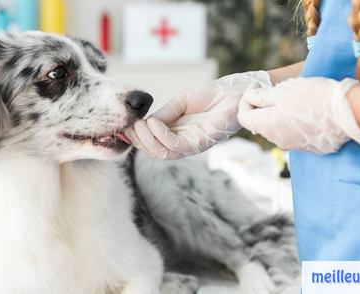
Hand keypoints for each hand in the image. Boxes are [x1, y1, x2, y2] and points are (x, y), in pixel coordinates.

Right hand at [125, 71, 271, 158]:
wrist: (234, 93)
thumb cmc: (211, 95)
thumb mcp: (180, 101)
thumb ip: (164, 113)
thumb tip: (144, 123)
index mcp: (175, 133)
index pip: (151, 143)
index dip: (136, 137)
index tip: (126, 125)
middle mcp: (182, 143)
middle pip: (154, 152)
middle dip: (139, 140)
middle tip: (130, 126)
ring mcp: (191, 145)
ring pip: (162, 153)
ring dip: (147, 140)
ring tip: (141, 125)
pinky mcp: (200, 143)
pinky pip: (176, 146)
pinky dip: (161, 136)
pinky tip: (155, 123)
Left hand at [238, 77, 359, 153]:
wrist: (349, 113)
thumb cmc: (314, 97)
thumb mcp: (282, 91)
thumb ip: (261, 97)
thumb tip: (250, 98)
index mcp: (267, 126)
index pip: (244, 116)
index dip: (246, 99)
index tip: (256, 86)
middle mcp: (278, 140)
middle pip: (261, 122)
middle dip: (263, 106)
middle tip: (274, 90)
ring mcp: (295, 145)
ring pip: (279, 128)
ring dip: (280, 114)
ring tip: (294, 97)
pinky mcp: (311, 146)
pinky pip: (296, 133)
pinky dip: (296, 122)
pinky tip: (308, 109)